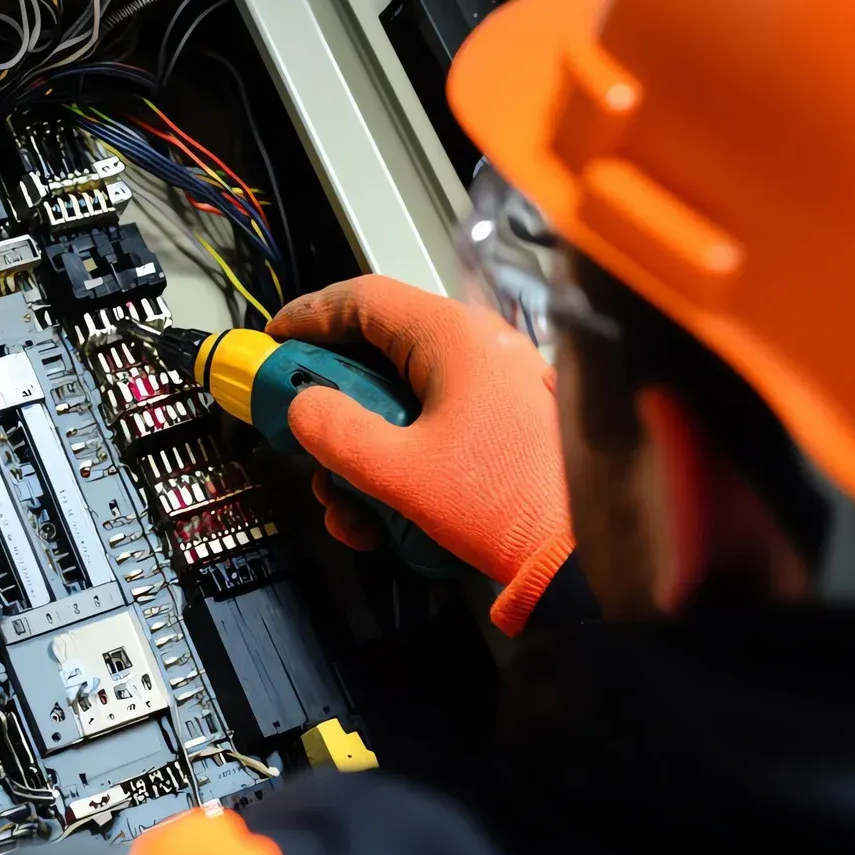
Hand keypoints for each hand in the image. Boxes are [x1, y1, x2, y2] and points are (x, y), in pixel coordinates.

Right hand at [273, 275, 572, 634]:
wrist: (580, 555)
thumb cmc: (508, 503)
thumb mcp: (400, 471)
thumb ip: (337, 432)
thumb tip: (303, 409)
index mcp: (453, 337)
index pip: (362, 299)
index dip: (307, 317)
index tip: (274, 344)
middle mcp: (476, 348)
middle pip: (375, 355)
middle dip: (329, 407)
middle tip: (300, 438)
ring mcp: (490, 386)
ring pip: (399, 400)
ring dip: (359, 451)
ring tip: (347, 505)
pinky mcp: (498, 424)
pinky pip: (429, 426)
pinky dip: (396, 463)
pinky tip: (381, 516)